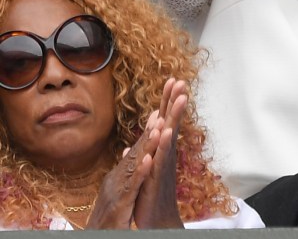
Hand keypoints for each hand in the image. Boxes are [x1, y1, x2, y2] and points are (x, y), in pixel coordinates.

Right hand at [86, 112, 162, 228]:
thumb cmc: (110, 217)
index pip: (137, 150)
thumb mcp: (120, 191)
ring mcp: (118, 190)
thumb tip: (129, 151)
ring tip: (158, 126)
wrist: (98, 237)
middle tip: (162, 109)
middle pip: (136, 151)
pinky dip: (141, 172)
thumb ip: (126, 170)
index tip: (161, 111)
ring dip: (147, 145)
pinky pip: (133, 186)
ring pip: (135, 164)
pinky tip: (150, 160)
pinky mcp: (121, 204)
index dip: (149, 131)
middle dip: (150, 130)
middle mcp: (117, 178)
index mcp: (120, 175)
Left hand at [134, 78, 187, 228]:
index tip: (172, 81)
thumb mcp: (145, 170)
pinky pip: (161, 156)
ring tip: (181, 98)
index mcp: (161, 150)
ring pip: (170, 135)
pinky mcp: (157, 176)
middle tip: (181, 81)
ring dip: (175, 116)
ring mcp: (163, 163)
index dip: (168, 101)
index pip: (165, 120)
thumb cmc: (150, 195)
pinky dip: (164, 143)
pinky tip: (166, 130)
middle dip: (175, 101)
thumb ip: (142, 154)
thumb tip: (136, 143)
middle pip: (171, 121)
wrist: (156, 219)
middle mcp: (166, 153)